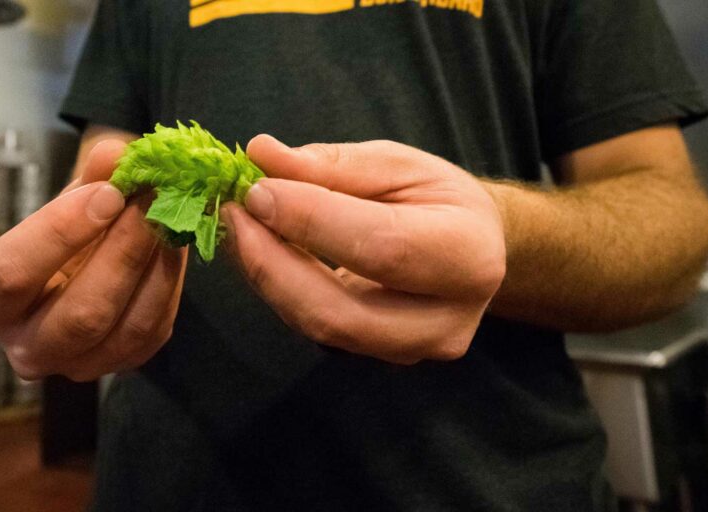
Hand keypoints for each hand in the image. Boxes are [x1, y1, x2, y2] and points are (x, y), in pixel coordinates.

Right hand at [0, 140, 185, 380]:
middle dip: (125, 251)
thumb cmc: (64, 233)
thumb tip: (119, 153)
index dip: (60, 231)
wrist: (82, 271)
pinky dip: (172, 282)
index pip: (12, 275)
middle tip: (154, 199)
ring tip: (174, 214)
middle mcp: (29, 349)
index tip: (107, 191)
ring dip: (157, 265)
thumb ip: (91, 177)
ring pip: (129, 328)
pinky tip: (179, 240)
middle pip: (82, 313)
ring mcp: (80, 366)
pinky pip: (156, 328)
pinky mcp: (124, 364)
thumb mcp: (68, 200)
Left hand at [223, 136, 505, 364]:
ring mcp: (412, 351)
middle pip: (340, 312)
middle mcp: (446, 321)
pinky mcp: (378, 360)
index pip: (381, 246)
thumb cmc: (437, 199)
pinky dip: (279, 290)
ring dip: (267, 277)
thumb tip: (262, 154)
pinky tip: (260, 251)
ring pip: (320, 328)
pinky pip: (316, 330)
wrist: (474, 249)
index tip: (257, 190)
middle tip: (234, 214)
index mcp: (467, 256)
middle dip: (271, 264)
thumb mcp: (396, 164)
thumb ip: (332, 164)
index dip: (310, 221)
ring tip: (240, 226)